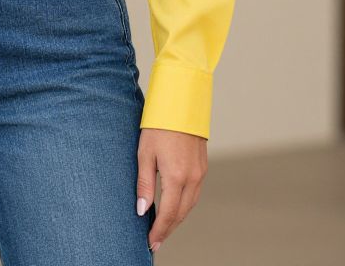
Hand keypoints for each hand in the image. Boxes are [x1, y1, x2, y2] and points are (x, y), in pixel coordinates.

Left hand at [136, 126, 207, 252]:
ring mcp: (200, 172)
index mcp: (176, 176)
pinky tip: (175, 205)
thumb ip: (144, 183)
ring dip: (177, 218)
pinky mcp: (203, 166)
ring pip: (190, 205)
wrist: (180, 103)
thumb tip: (141, 210)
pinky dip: (184, 204)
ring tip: (163, 227)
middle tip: (155, 240)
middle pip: (181, 213)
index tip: (151, 243)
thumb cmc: (158, 125)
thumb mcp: (144, 153)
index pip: (167, 214)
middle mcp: (192, 178)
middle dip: (168, 229)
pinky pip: (195, 193)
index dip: (159, 231)